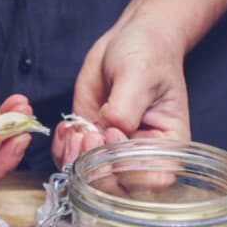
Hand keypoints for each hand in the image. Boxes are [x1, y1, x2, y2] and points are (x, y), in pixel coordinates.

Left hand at [52, 17, 190, 168]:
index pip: (151, 179)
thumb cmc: (147, 54)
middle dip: (95, 165)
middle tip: (88, 133)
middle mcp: (139, 156)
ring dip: (74, 158)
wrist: (130, 39)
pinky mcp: (89, 141)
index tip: (113, 134)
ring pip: (88, 178)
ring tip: (77, 130)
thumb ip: (126, 107)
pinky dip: (61, 148)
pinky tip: (66, 127)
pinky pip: (70, 160)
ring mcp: (111, 151)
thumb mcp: (140, 75)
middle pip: (117, 187)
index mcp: (165, 147)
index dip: (127, 167)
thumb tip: (110, 131)